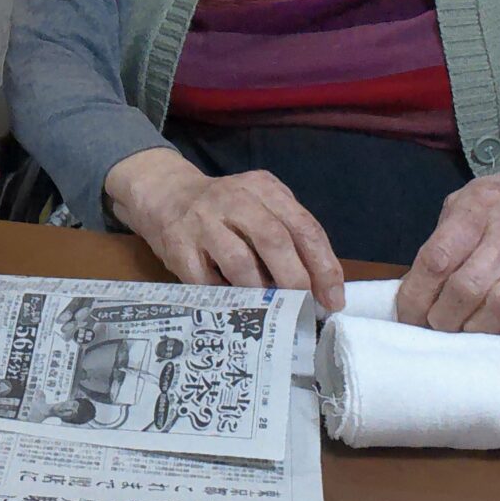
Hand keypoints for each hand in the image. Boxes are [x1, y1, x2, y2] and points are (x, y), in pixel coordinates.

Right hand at [105, 149, 345, 306]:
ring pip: (240, 263)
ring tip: (272, 311)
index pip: (304, 226)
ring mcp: (203, 222)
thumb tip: (318, 287)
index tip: (333, 299)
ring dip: (261, 292)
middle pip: (274, 240)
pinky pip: (207, 282)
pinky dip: (226, 299)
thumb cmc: (225, 209)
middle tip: (305, 308)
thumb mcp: (260, 205)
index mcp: (264, 189)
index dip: (323, 266)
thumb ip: (288, 234)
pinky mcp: (179, 246)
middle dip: (296, 280)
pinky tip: (236, 308)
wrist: (165, 193)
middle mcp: (235, 199)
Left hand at [395, 135, 499, 343]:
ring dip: (474, 329)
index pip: (438, 259)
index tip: (406, 316)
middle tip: (434, 326)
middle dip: (441, 317)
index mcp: (480, 208)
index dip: (415, 295)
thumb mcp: (469, 198)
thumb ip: (443, 235)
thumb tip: (415, 285)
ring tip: (462, 332)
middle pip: (466, 288)